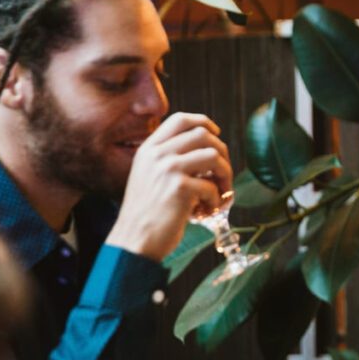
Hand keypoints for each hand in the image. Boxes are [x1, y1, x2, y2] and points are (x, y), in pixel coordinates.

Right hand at [106, 113, 231, 260]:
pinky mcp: (180, 188)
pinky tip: (205, 212)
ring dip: (225, 176)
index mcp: (149, 149)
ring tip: (220, 195)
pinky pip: (212, 187)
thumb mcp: (150, 176)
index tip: (217, 134)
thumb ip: (170, 160)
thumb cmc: (148, 213)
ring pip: (214, 156)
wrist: (134, 240)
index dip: (204, 122)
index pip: (180, 120)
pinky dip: (216, 201)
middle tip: (223, 175)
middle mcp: (157, 154)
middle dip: (223, 153)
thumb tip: (208, 150)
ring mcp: (168, 168)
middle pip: (203, 135)